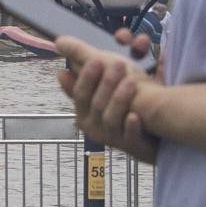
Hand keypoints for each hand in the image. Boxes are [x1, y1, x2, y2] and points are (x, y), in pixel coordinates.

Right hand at [57, 43, 159, 162]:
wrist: (145, 141)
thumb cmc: (121, 113)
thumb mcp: (100, 98)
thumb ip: (82, 86)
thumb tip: (60, 73)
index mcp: (83, 114)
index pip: (80, 95)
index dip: (87, 78)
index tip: (96, 60)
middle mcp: (94, 128)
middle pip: (96, 104)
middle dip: (107, 83)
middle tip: (119, 63)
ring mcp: (112, 138)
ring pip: (111, 119)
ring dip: (120, 99)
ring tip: (132, 81)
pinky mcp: (132, 146)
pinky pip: (129, 137)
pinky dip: (131, 127)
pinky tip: (135, 116)